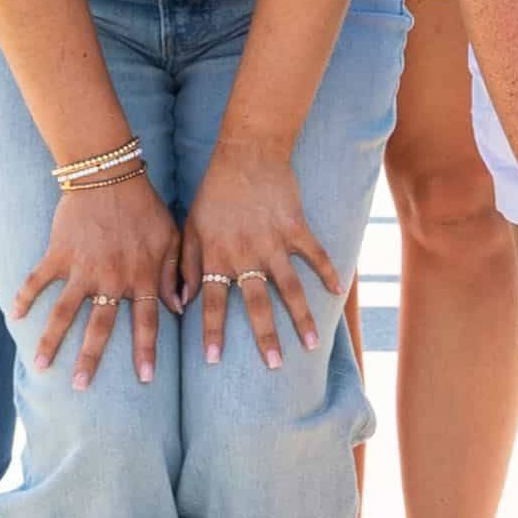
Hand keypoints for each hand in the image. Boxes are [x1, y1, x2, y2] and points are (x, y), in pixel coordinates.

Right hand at [18, 174, 182, 385]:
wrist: (110, 175)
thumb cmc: (146, 206)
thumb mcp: (171, 238)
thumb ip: (174, 274)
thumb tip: (179, 307)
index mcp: (141, 276)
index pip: (146, 322)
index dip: (146, 351)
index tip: (146, 379)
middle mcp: (111, 279)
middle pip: (100, 327)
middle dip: (90, 359)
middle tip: (80, 388)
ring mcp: (81, 269)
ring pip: (64, 313)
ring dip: (51, 341)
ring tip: (40, 366)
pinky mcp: (58, 255)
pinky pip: (37, 281)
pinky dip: (23, 298)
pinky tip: (13, 317)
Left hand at [181, 143, 341, 370]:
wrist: (247, 153)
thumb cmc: (214, 192)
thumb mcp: (190, 227)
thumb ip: (184, 266)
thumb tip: (179, 304)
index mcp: (216, 256)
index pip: (210, 302)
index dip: (211, 332)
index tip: (213, 361)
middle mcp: (245, 255)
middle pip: (256, 304)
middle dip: (265, 336)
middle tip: (274, 365)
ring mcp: (274, 243)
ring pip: (290, 288)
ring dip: (302, 318)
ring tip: (312, 344)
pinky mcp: (296, 228)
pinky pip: (315, 255)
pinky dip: (329, 272)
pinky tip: (338, 291)